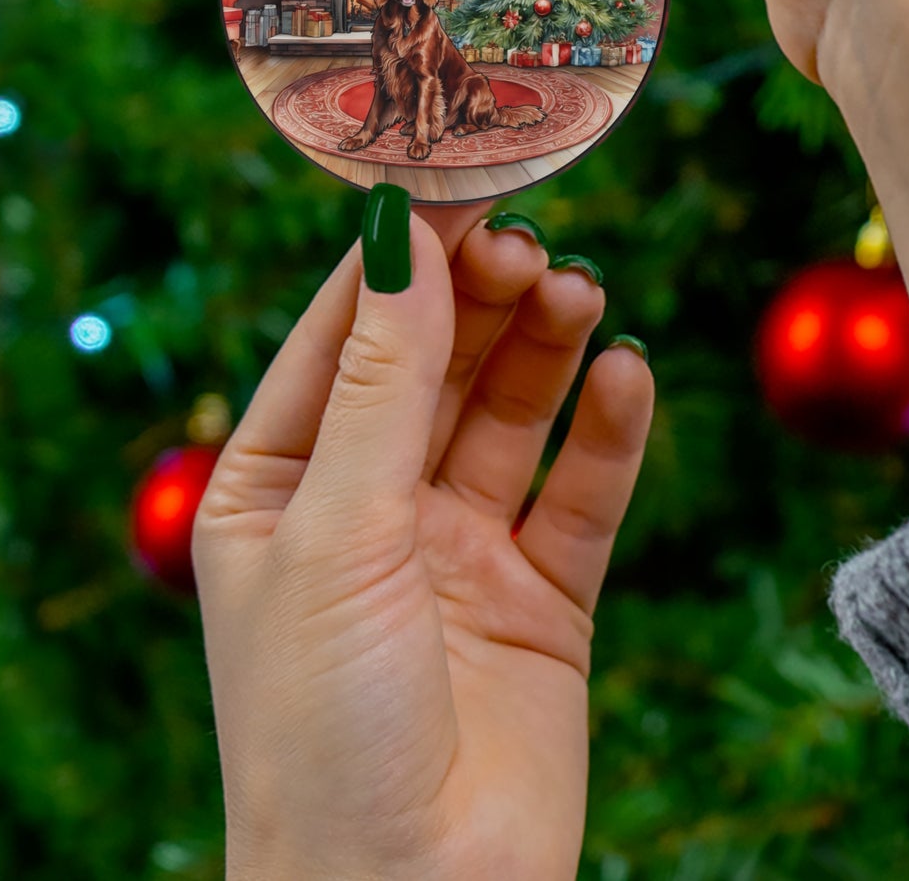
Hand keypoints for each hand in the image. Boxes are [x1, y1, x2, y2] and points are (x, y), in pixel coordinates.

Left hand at [194, 199, 653, 880]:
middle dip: (483, 298)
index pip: (344, 338)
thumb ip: (383, 382)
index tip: (458, 180)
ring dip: (548, 347)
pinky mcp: (544, 595)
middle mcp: (372, 509)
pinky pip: (582, 491)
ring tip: (581, 293)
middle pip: (439, 364)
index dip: (401, 259)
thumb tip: (402, 235)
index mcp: (281, 489)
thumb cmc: (323, 728)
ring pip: (513, 414)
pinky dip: (609, 431)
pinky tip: (628, 374)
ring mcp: (461, 550)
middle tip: (533, 242)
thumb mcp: (338, 531)